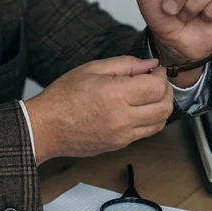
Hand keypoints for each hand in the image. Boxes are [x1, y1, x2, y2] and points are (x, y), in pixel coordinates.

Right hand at [24, 56, 173, 164]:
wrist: (45, 128)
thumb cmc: (62, 97)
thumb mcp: (91, 69)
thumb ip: (125, 64)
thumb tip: (150, 64)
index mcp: (115, 94)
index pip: (157, 87)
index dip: (161, 76)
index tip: (155, 71)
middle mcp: (122, 118)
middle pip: (164, 107)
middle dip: (166, 91)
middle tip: (156, 82)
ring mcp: (122, 135)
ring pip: (160, 123)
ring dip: (161, 108)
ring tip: (148, 97)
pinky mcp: (119, 145)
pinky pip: (145, 133)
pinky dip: (149, 120)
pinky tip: (137, 109)